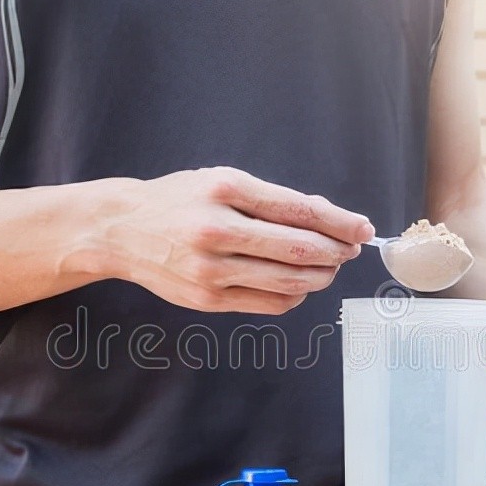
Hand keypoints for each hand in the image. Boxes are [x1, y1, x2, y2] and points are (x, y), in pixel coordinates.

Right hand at [104, 167, 374, 314]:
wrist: (122, 230)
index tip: (363, 229)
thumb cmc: (179, 201)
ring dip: (321, 277)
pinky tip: (298, 285)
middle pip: (300, 250)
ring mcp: (211, 270)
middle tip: (350, 250)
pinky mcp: (207, 299)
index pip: (299, 210)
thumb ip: (270, 200)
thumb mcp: (220, 182)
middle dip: (336, 252)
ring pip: (289, 282)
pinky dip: (294, 295)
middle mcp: (216, 230)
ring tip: (329, 267)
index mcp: (225, 190)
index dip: (339, 223)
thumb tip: (326, 218)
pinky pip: (269, 303)